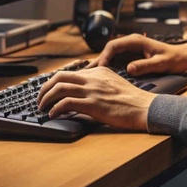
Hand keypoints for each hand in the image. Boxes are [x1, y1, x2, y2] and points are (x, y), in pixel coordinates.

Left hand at [37, 67, 153, 130]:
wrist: (145, 108)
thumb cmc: (133, 101)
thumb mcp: (114, 84)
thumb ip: (99, 83)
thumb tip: (83, 93)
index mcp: (99, 71)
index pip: (70, 72)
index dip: (55, 82)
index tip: (49, 90)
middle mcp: (94, 78)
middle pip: (59, 77)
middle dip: (45, 88)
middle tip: (40, 98)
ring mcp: (93, 90)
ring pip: (59, 88)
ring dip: (46, 99)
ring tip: (42, 107)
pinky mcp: (93, 104)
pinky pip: (66, 103)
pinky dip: (56, 108)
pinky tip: (53, 114)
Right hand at [86, 34, 186, 75]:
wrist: (182, 58)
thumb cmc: (174, 59)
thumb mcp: (161, 63)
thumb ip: (145, 65)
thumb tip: (129, 69)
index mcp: (135, 41)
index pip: (113, 46)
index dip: (104, 57)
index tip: (100, 68)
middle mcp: (130, 44)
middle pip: (108, 51)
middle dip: (97, 62)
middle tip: (85, 74)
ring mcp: (129, 51)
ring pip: (110, 58)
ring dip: (100, 67)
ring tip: (86, 78)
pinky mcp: (130, 58)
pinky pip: (115, 63)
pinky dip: (107, 70)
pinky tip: (99, 79)